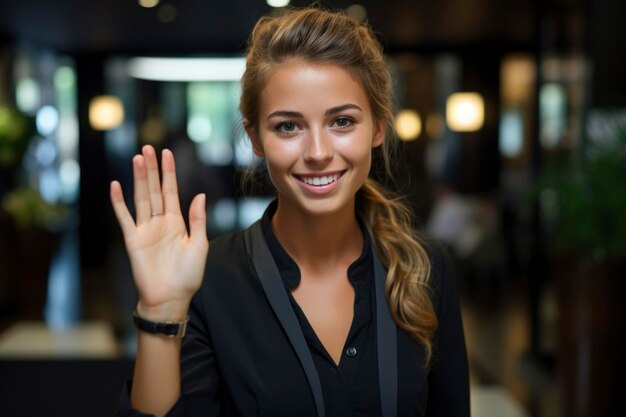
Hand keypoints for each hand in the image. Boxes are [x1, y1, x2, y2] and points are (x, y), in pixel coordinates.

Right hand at [110, 145, 208, 320]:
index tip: (167, 153)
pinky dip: (119, 203)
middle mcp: (160, 222)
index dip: (169, 172)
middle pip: (154, 190)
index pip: (171, 191)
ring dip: (139, 179)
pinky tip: (116, 186)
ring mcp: (145, 230)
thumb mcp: (199, 245)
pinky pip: (125, 218)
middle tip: (148, 148)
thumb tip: (200, 195)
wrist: (170, 298)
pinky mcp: (133, 240)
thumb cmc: (188, 276)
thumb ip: (198, 220)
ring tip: (137, 159)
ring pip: (141, 198)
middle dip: (152, 169)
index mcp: (177, 222)